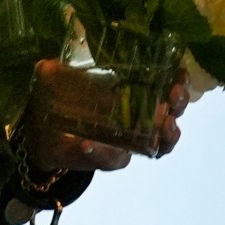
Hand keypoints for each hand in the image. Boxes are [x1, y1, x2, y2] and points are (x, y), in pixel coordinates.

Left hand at [20, 59, 189, 169]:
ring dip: (166, 136)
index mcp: (133, 92)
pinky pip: (114, 160)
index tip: (181, 72)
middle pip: (173, 113)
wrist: (43, 137)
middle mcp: (139, 119)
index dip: (179, 80)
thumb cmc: (61, 102)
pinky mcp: (109, 159)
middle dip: (179, 105)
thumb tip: (46, 65)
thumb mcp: (58, 81)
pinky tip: (89, 145)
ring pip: (160, 144)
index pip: (166, 84)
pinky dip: (104, 154)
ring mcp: (129, 142)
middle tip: (173, 97)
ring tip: (163, 125)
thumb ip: (54, 73)